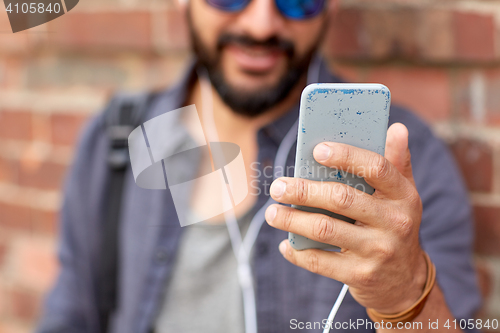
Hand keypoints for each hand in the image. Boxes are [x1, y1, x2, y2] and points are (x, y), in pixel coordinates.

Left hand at [265, 123, 427, 313]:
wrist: (405, 281)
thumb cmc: (395, 226)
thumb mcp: (404, 195)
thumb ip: (397, 162)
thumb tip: (396, 128)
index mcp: (404, 195)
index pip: (375, 168)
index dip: (345, 156)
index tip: (317, 150)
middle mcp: (394, 222)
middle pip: (341, 198)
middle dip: (303, 191)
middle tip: (277, 187)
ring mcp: (377, 250)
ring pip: (324, 229)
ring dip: (292, 220)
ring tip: (272, 213)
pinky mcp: (360, 275)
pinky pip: (320, 261)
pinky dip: (298, 253)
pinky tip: (285, 245)